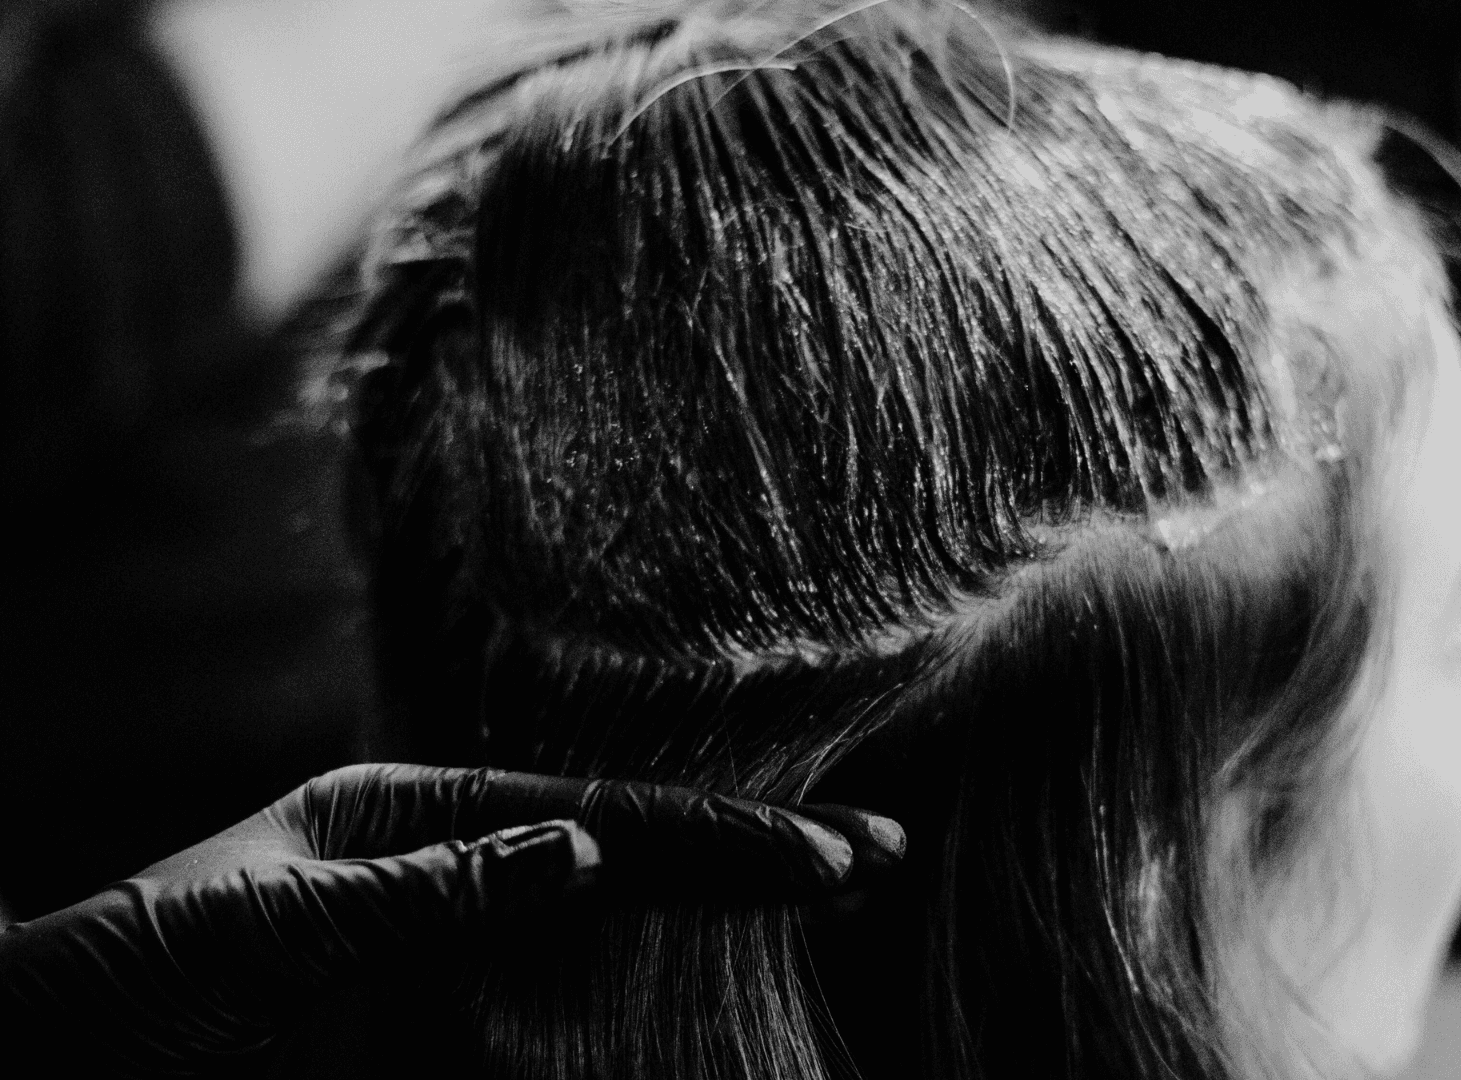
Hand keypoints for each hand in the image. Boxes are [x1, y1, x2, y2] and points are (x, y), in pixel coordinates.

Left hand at [0, 763, 903, 1077]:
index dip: (716, 837)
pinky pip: (546, 1017)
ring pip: (603, 936)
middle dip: (747, 859)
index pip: (594, 817)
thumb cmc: (123, 980)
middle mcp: (441, 870)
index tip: (827, 856)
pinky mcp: (424, 1027)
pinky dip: (623, 1010)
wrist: (38, 1060)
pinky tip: (693, 997)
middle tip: (873, 857)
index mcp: (406, 815)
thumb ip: (432, 894)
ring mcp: (441, 951)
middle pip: (625, 858)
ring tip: (823, 897)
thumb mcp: (268, 924)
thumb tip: (587, 849)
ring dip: (707, 926)